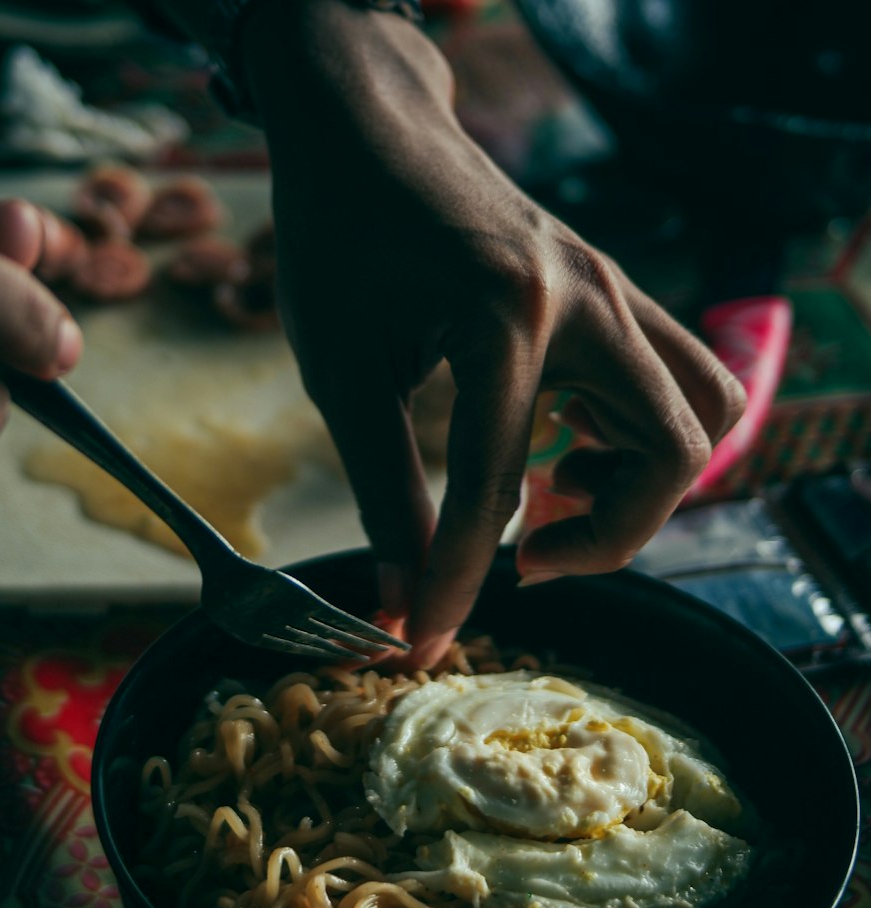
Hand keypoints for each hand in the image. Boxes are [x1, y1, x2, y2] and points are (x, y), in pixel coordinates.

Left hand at [236, 0, 743, 664]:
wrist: (368, 129)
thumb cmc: (340, 238)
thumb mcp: (343, 373)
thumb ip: (382, 490)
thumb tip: (401, 596)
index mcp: (505, 316)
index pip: (500, 487)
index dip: (459, 582)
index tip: (425, 640)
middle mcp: (586, 299)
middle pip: (676, 452)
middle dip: (609, 537)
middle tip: (526, 557)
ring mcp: (614, 289)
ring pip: (705, 410)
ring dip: (645, 481)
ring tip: (553, 492)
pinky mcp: (614, 293)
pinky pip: (681, 379)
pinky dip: (644, 434)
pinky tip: (561, 442)